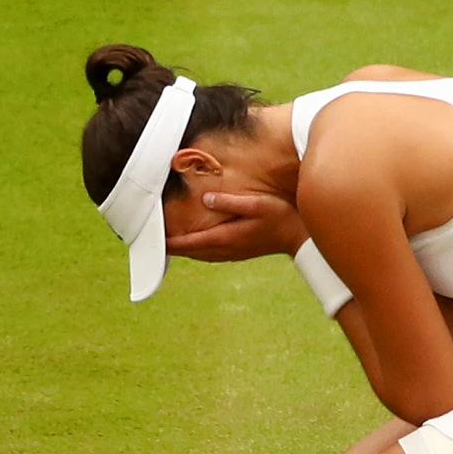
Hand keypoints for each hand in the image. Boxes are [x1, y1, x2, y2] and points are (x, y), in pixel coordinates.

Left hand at [165, 191, 306, 262]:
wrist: (299, 237)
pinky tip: (194, 244)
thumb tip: (205, 199)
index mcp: (227, 238)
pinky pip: (209, 254)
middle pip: (191, 251)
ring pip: (199, 254)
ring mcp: (232, 253)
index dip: (171, 242)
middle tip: (153, 241)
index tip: (153, 239)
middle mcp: (226, 249)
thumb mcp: (257, 205)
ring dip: (184, 249)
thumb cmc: (280, 217)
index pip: (191, 242)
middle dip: (172, 247)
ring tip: (168, 243)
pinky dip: (196, 250)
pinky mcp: (237, 252)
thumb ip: (230, 202)